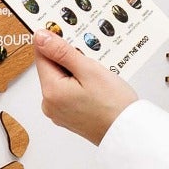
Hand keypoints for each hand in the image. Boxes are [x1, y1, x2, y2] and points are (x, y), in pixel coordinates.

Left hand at [32, 30, 138, 144]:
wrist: (128, 132)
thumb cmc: (113, 105)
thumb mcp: (88, 70)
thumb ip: (61, 52)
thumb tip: (40, 37)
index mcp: (50, 92)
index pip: (42, 56)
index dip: (56, 44)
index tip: (71, 41)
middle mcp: (49, 105)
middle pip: (52, 69)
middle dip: (70, 61)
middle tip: (91, 65)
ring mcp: (58, 113)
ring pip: (62, 81)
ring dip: (76, 74)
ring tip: (96, 81)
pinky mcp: (68, 117)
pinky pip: (68, 93)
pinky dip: (80, 87)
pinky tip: (95, 90)